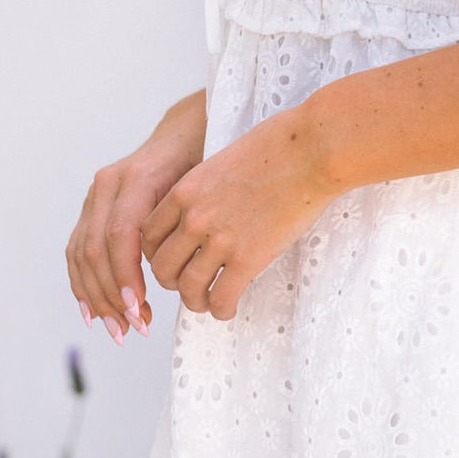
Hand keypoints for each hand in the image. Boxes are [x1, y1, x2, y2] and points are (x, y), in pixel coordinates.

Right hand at [66, 91, 206, 342]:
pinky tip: (94, 314)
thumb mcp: (203, 184)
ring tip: (121, 330)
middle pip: (96, 250)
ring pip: (82, 255)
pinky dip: (83, 285)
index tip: (140, 309)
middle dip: (112, 295)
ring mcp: (94, 197)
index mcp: (134, 178)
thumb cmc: (203, 161)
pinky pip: (78, 252)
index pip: (120, 235)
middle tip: (133, 329)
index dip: (125, 276)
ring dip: (98, 298)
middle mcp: (106, 186)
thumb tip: (181, 272)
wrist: (185, 132)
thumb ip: (185, 221)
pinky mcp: (90, 209)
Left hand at [140, 105, 339, 320]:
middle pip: (162, 266)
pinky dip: (221, 309)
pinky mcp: (248, 257)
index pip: (149, 235)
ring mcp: (220, 240)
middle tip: (189, 284)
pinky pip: (221, 297)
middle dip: (172, 281)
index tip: (174, 259)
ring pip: (188, 287)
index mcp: (185, 192)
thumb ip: (207, 189)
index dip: (158, 254)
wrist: (310, 151)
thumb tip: (211, 208)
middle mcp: (194, 218)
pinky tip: (228, 308)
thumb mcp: (223, 161)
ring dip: (195, 300)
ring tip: (208, 302)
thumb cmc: (277, 148)